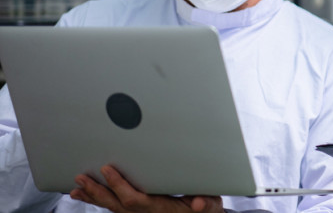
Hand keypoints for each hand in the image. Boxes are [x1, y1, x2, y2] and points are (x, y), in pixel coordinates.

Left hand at [70, 165, 223, 212]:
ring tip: (77, 188)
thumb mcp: (211, 205)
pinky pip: (113, 208)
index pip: (134, 199)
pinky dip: (99, 201)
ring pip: (112, 208)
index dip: (119, 185)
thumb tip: (199, 203)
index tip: (107, 170)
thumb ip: (205, 203)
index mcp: (160, 209)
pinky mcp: (136, 212)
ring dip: (94, 197)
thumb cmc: (204, 209)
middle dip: (97, 191)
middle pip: (116, 205)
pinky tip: (86, 194)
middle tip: (82, 178)